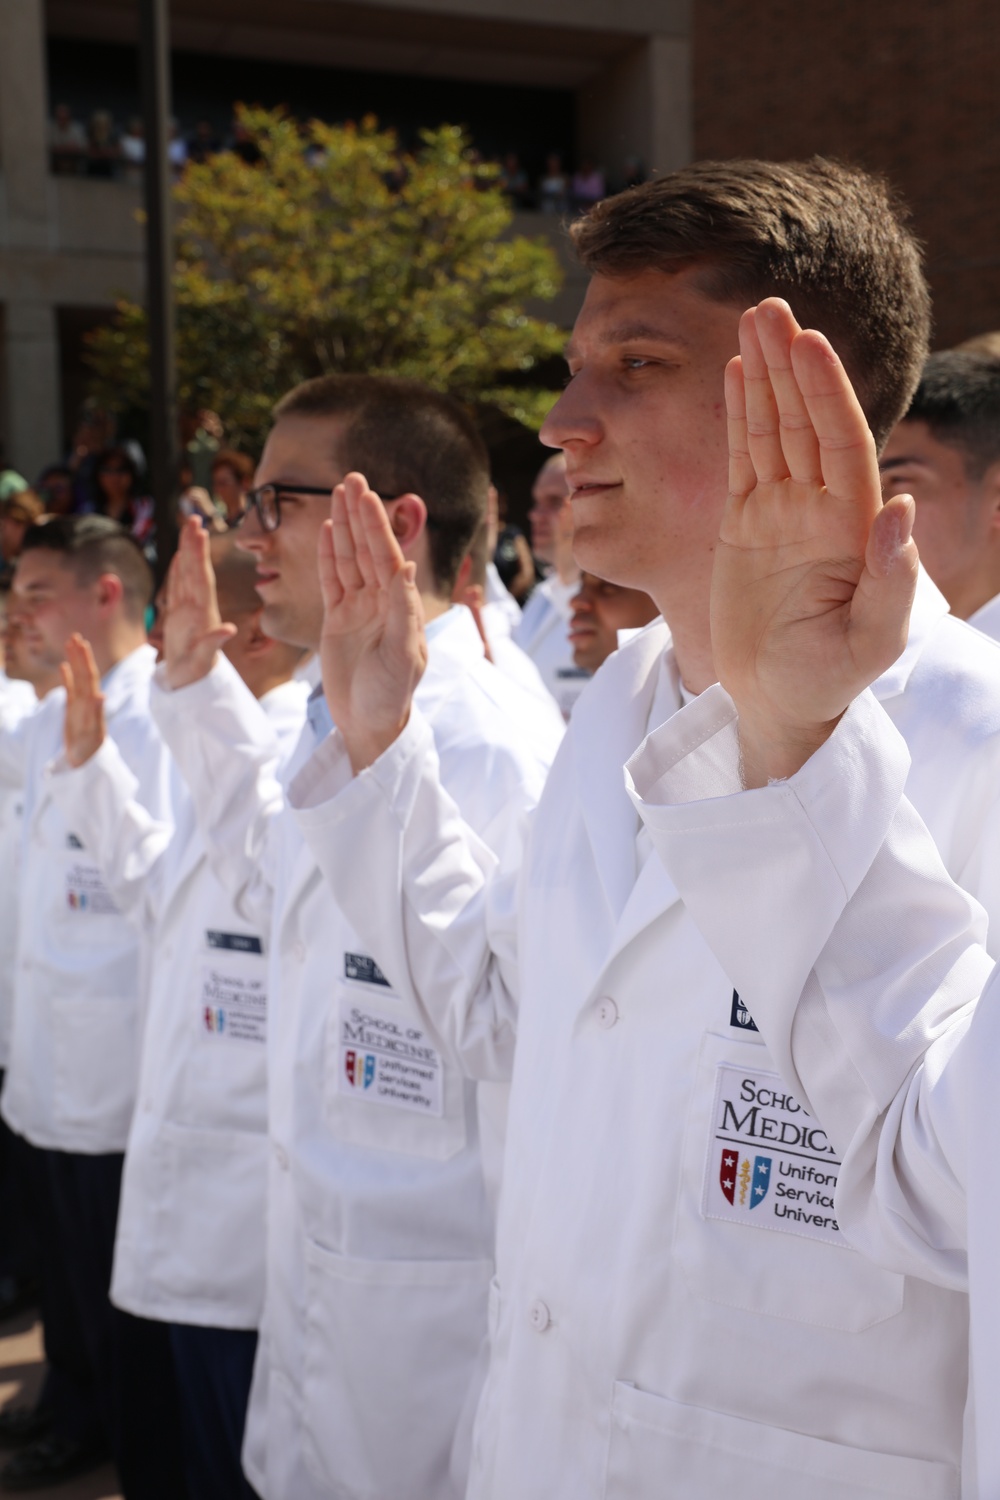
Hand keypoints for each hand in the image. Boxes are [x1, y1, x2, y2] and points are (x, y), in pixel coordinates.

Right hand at [60, 634, 105, 767]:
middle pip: (84, 673)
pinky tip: (64, 666)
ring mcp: (81, 705)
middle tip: (74, 636)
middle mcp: (88, 702)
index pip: (90, 677)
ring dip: (74, 661)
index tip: (82, 644)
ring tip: (70, 644)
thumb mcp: (95, 735)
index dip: (86, 660)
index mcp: (93, 704)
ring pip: (77, 679)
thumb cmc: (91, 753)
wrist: (86, 765)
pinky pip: (70, 691)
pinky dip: (67, 678)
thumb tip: (101, 695)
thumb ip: (98, 715)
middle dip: (80, 655)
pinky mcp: (73, 712)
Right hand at [161, 517, 235, 689]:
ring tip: (189, 528)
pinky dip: (179, 570)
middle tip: (193, 518)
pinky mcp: (180, 615)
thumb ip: (214, 643)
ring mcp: (189, 609)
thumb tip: (229, 629)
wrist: (190, 684)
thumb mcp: (204, 660)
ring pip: (187, 574)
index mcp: (203, 612)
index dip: (199, 554)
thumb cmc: (196, 674)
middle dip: (194, 544)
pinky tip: (181, 555)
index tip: (199, 532)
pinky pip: (178, 586)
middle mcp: (198, 607)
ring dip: (189, 551)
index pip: (201, 577)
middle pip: (196, 570)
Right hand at [318, 473, 426, 771]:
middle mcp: (381, 601)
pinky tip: (328, 531)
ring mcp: (359, 609)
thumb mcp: (402, 654)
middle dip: (361, 514)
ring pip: (349, 559)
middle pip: (368, 549)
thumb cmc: (392, 694)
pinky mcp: (338, 620)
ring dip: (344, 527)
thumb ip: (403, 610)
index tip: (367, 494)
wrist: (369, 723)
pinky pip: (332, 581)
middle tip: (351, 478)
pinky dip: (329, 556)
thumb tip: (406, 565)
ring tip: (337, 493)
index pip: (386, 556)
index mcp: (400, 606)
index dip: (376, 525)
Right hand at [715, 298, 918, 786]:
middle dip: (787, 366)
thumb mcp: (869, 645)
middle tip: (768, 308)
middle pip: (804, 422)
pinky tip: (735, 374)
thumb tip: (904, 505)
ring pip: (771, 430)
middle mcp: (819, 509)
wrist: (778, 705)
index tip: (807, 345)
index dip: (824, 393)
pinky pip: (742, 459)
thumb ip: (892, 583)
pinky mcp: (745, 526)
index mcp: (852, 527)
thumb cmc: (828, 681)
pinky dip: (739, 415)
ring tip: (751, 320)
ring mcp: (781, 514)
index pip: (840, 444)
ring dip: (762, 377)